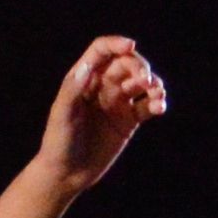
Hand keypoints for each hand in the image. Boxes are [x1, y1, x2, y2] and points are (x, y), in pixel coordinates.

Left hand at [35, 34, 166, 188]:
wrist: (66, 173)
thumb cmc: (58, 142)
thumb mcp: (62, 115)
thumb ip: (73, 89)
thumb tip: (87, 67)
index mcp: (83, 79)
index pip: (102, 51)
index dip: (117, 44)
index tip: (131, 46)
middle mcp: (102, 86)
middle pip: (126, 63)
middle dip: (139, 66)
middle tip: (145, 81)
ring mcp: (117, 103)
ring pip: (141, 83)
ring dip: (153, 83)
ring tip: (157, 95)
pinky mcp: (129, 121)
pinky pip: (147, 105)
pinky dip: (157, 102)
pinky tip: (159, 108)